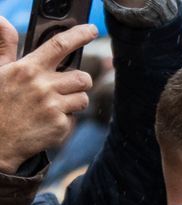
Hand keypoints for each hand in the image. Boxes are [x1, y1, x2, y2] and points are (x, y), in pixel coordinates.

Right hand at [0, 20, 95, 174]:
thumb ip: (6, 45)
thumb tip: (3, 21)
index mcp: (27, 69)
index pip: (59, 45)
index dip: (79, 35)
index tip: (92, 30)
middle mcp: (42, 86)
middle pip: (82, 77)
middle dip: (80, 81)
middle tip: (67, 86)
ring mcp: (53, 107)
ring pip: (82, 98)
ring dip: (74, 100)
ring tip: (54, 104)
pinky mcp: (60, 126)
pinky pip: (75, 118)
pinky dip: (65, 119)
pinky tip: (47, 120)